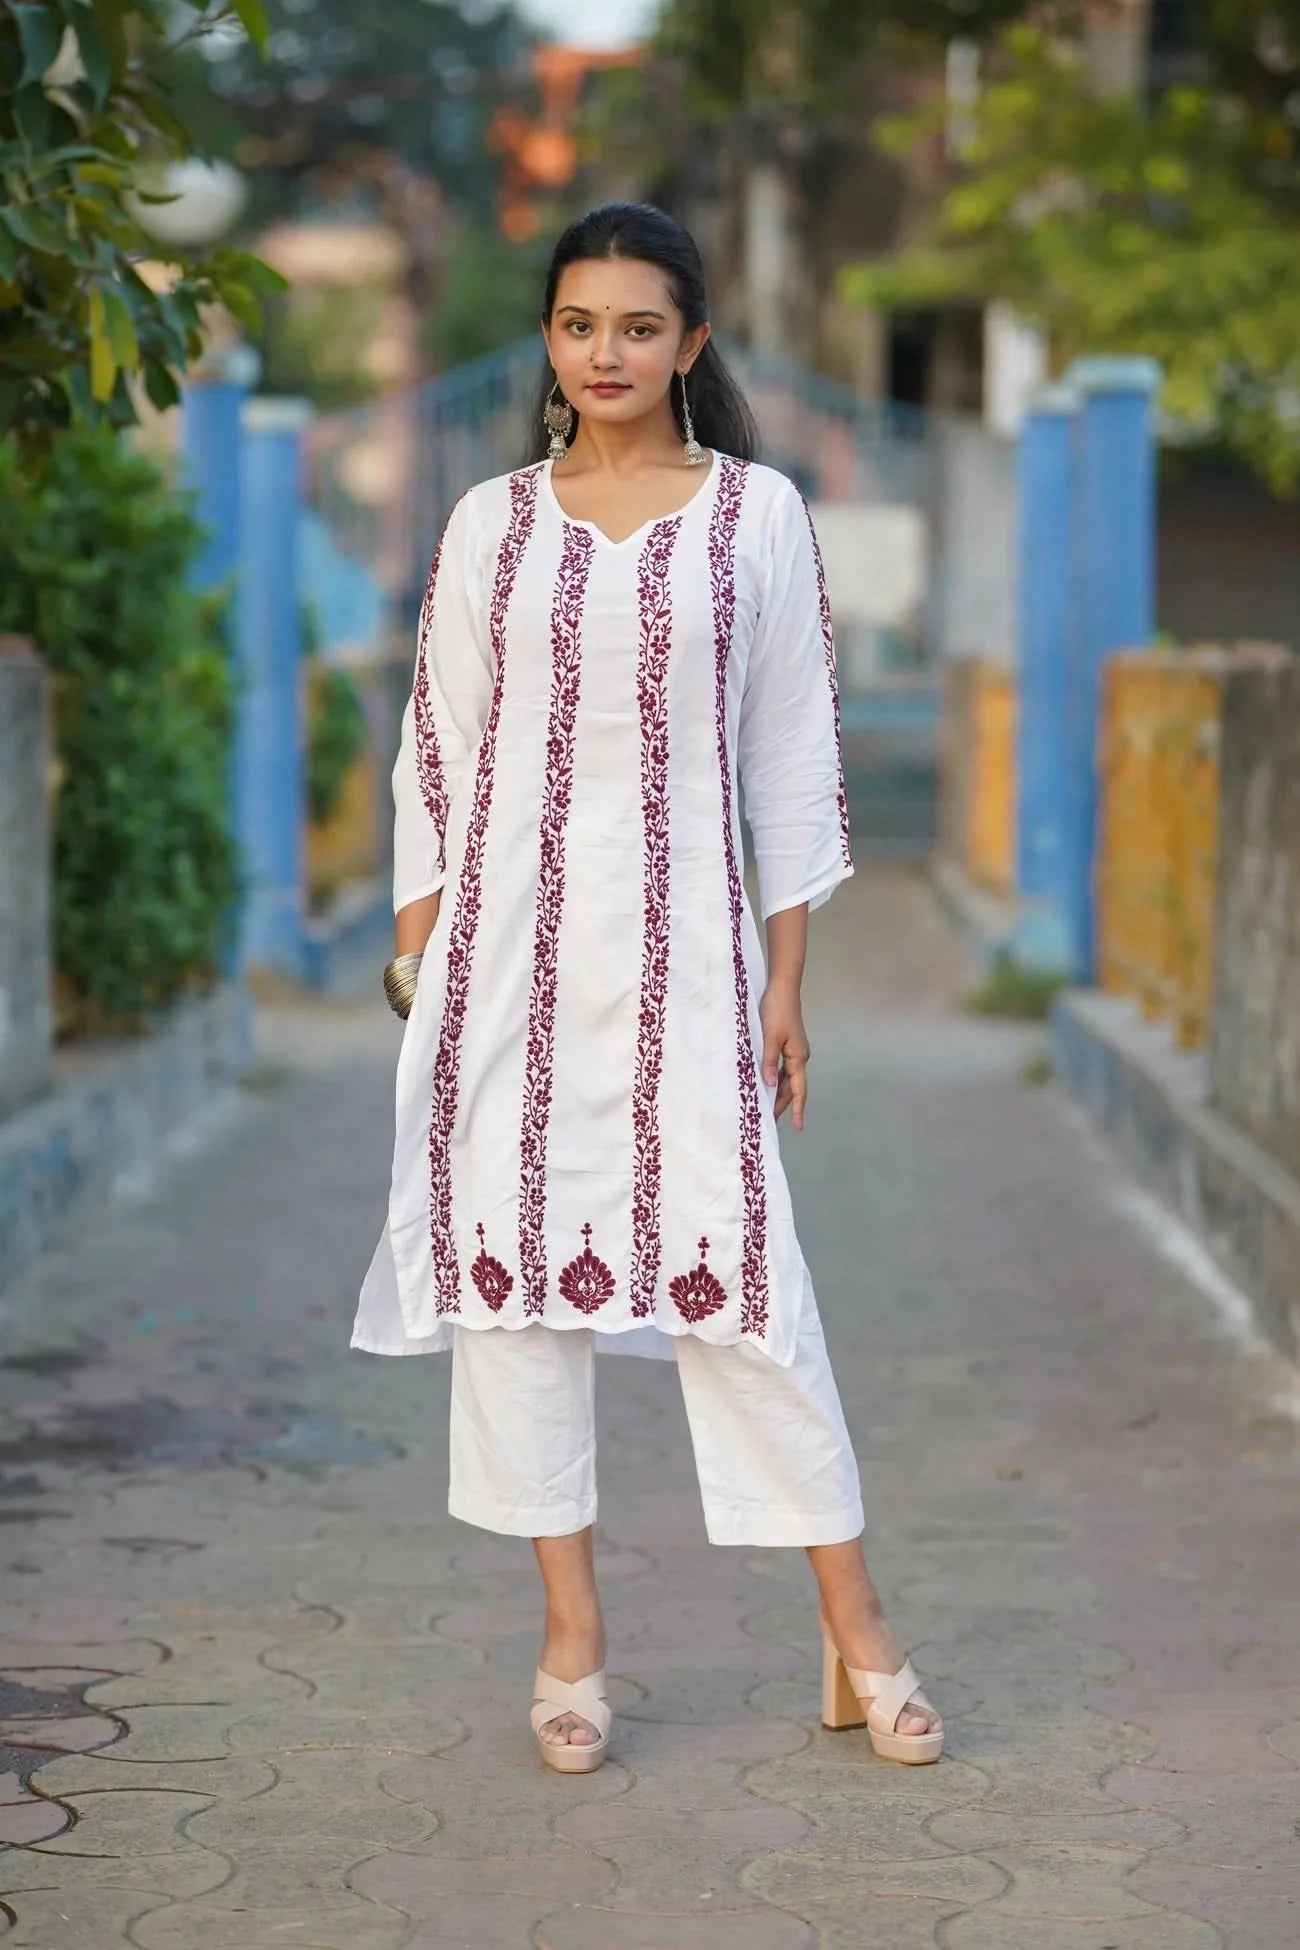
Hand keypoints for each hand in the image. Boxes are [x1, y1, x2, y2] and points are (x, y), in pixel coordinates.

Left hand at [760, 984, 810, 1129]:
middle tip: (771, 1120)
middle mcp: (799, 1056)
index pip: (798, 1090)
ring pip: (787, 1077)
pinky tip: (766, 1082)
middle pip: (793, 1086)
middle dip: (784, 1104)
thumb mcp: (770, 1038)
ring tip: (767, 1106)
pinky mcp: (787, 1042)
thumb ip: (769, 1062)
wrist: (783, 988)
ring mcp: (794, 1049)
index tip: (798, 1127)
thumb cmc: (777, 1011)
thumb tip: (770, 1084)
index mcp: (798, 1057)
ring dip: (779, 1092)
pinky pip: (783, 1067)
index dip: (798, 1109)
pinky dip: (776, 1077)